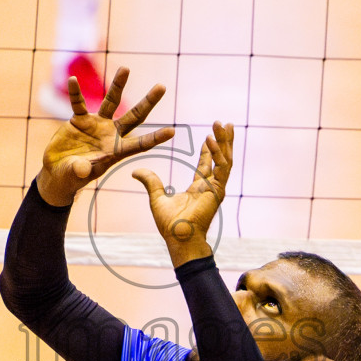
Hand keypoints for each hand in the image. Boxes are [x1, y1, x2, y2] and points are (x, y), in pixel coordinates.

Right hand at [36, 67, 174, 206]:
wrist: (59, 171)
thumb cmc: (72, 178)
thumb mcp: (76, 175)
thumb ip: (80, 170)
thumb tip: (82, 168)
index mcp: (116, 152)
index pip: (140, 144)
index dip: (155, 138)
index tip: (172, 131)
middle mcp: (111, 135)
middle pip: (134, 116)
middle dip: (148, 102)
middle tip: (162, 86)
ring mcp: (97, 125)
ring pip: (111, 102)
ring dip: (118, 86)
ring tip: (126, 68)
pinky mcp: (80, 120)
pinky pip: (78, 104)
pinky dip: (75, 93)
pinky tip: (73, 80)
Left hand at [132, 122, 232, 268]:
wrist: (179, 237)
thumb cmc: (170, 224)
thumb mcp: (156, 197)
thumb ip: (150, 182)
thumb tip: (135, 171)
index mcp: (199, 188)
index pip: (207, 164)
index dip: (209, 150)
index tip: (210, 135)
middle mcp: (211, 186)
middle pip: (220, 158)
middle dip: (223, 140)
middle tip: (225, 123)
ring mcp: (216, 188)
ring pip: (225, 160)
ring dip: (225, 142)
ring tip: (225, 124)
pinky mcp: (218, 190)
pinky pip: (221, 168)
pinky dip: (217, 154)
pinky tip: (211, 140)